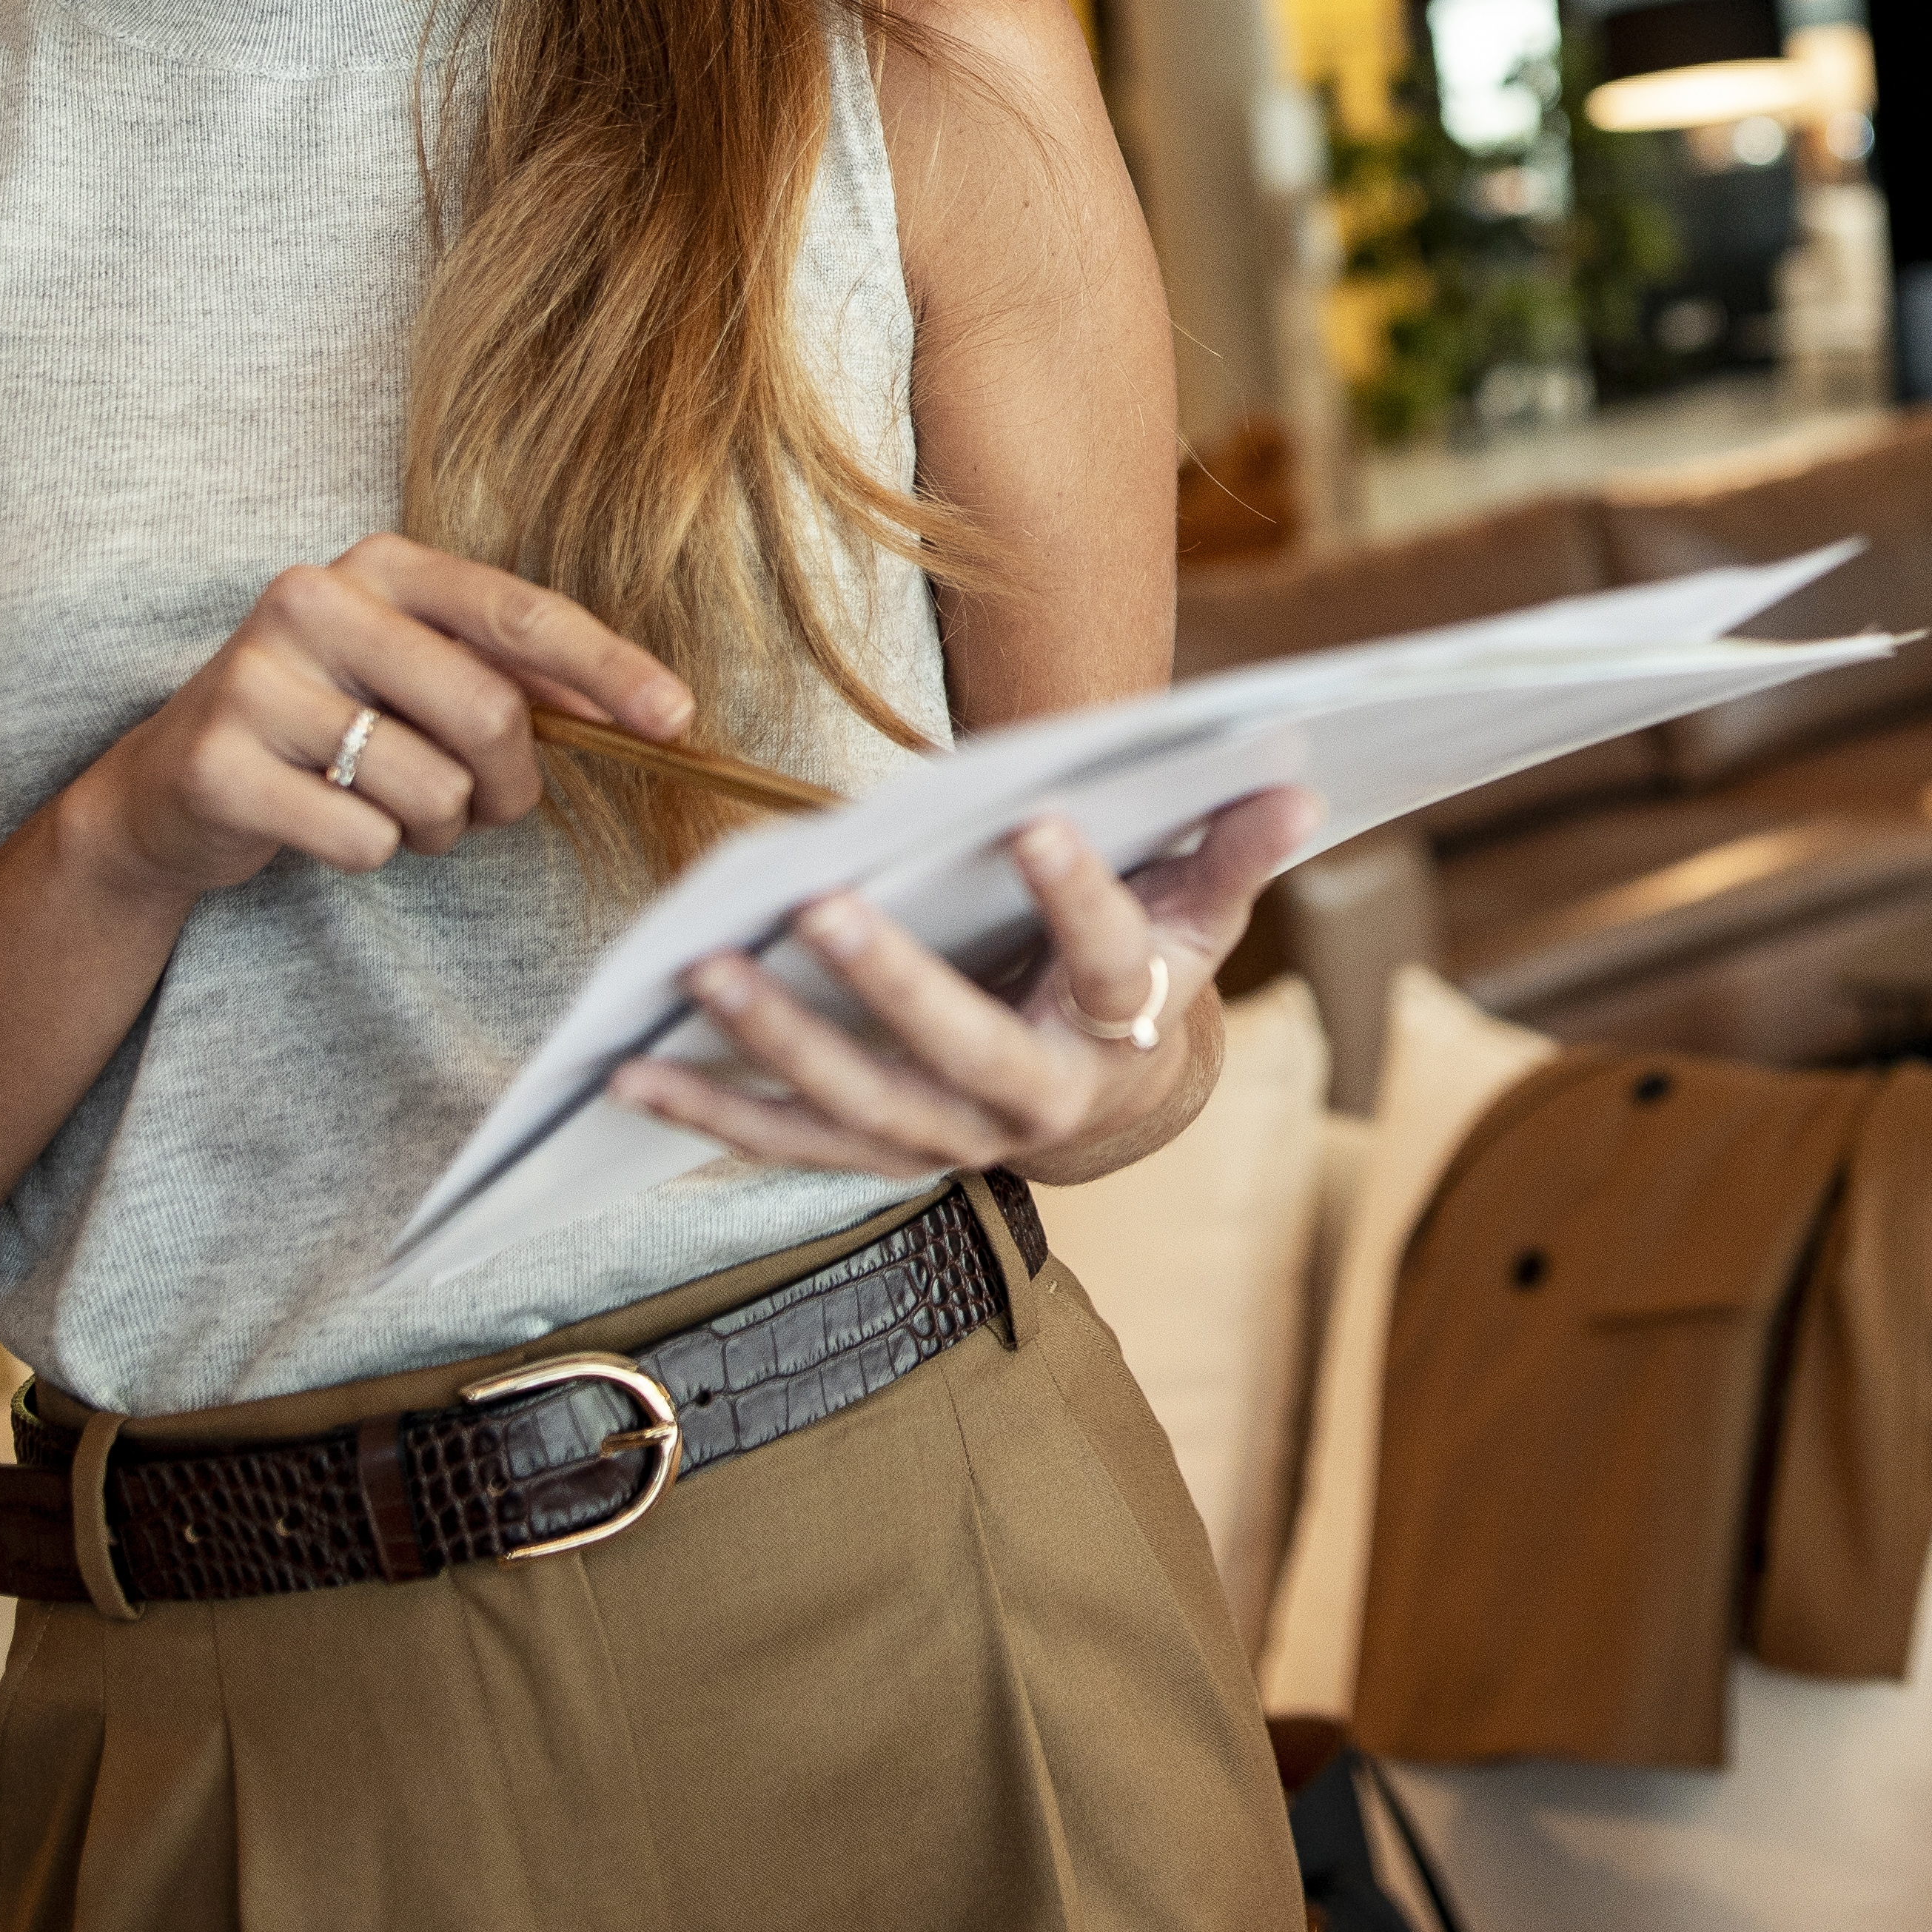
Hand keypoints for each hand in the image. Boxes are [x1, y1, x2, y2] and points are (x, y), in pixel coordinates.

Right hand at [49, 534, 696, 907]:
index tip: (675, 718)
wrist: (172, 789)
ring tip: (389, 807)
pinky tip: (325, 824)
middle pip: (487, 711)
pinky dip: (369, 852)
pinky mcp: (219, 762)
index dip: (607, 667)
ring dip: (436, 826)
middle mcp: (314, 600)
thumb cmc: (325, 726)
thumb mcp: (414, 677)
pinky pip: (360, 837)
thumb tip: (636, 703)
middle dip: (511, 785)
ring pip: (431, 786)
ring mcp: (258, 678)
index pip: (518, 612)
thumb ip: (513, 677)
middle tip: (489, 805)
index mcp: (381, 566)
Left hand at [609, 785, 1323, 1178]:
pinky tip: (635, 1075)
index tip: (1037, 821)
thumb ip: (1230, 849)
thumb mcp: (1200, 914)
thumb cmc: (1149, 973)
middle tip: (820, 907)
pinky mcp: (885, 1154)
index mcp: (1122, 1026)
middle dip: (891, 984)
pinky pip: (791, 1144)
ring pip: (863, 1105)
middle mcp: (1038, 1099)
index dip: (1079, 896)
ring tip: (704, 973)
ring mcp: (955, 1136)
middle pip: (964, 1051)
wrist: (1114, 1105)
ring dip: (777, 1045)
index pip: (1110, 961)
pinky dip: (711, 1114)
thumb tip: (1296, 777)